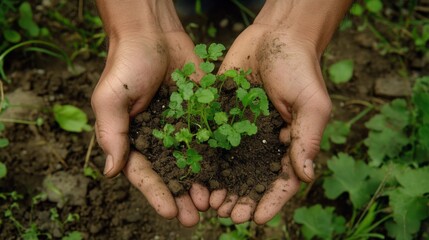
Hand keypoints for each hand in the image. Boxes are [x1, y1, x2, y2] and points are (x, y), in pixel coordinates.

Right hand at [91, 30, 208, 226]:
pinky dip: (218, 156)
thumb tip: (109, 172)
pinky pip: (210, 138)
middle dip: (182, 196)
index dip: (156, 194)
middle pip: (171, 174)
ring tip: (213, 202)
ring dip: (202, 183)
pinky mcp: (201, 114)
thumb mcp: (110, 98)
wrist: (153, 33)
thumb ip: (112, 133)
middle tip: (195, 217)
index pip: (143, 173)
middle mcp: (158, 138)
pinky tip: (228, 172)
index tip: (169, 211)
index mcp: (133, 138)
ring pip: (193, 161)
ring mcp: (181, 127)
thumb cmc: (126, 63)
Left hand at [210, 23, 331, 223]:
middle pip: (253, 179)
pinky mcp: (222, 115)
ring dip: (220, 186)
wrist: (275, 36)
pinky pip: (212, 140)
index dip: (271, 202)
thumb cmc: (300, 68)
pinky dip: (204, 159)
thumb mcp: (311, 103)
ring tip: (209, 203)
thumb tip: (306, 177)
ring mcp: (242, 130)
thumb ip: (307, 138)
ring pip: (230, 165)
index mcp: (289, 142)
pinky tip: (194, 173)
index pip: (282, 180)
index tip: (256, 219)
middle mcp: (264, 141)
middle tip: (227, 215)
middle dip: (241, 199)